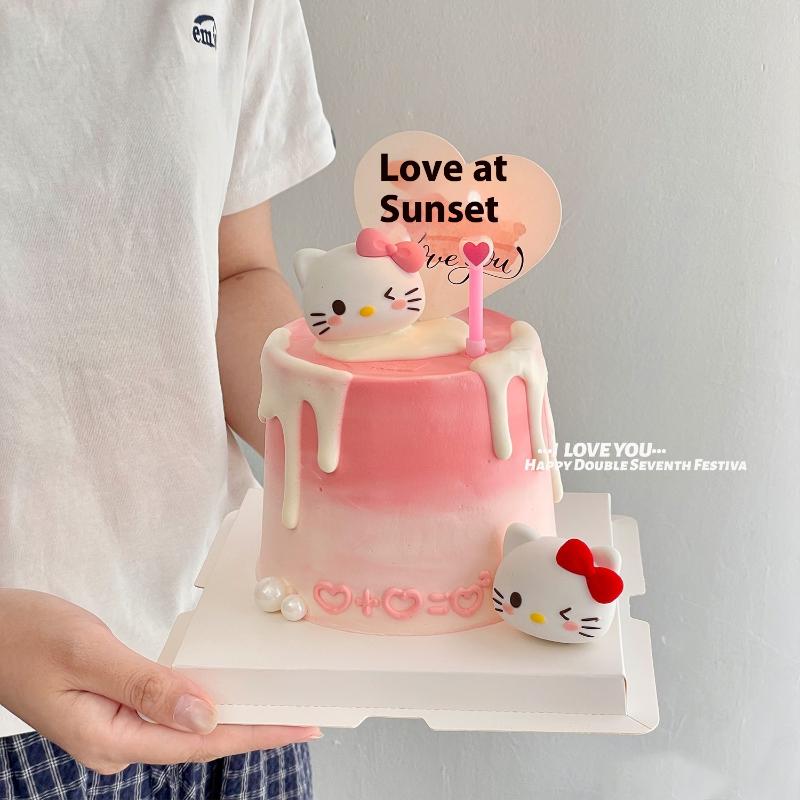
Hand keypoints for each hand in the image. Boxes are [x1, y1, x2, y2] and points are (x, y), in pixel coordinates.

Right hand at [0, 589, 319, 773]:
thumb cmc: (24, 637)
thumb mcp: (88, 653)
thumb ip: (146, 686)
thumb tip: (204, 716)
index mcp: (109, 739)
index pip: (199, 744)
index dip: (255, 734)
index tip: (301, 727)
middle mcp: (116, 742)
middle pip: (199, 741)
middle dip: (254, 728)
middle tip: (305, 719)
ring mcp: (114, 728)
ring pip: (187, 727)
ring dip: (232, 717)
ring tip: (278, 708)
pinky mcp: (114, 708)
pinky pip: (169, 710)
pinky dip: (203, 702)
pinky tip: (225, 694)